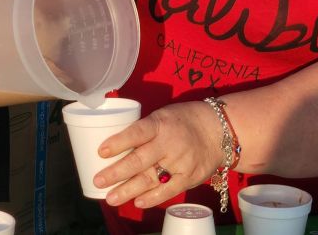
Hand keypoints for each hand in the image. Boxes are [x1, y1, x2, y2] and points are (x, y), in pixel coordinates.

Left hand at [92, 102, 223, 208]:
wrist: (219, 130)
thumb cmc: (182, 120)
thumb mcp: (162, 116)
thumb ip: (144, 130)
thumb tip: (115, 144)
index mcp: (159, 124)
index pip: (136, 133)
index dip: (118, 142)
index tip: (101, 152)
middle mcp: (169, 144)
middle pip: (140, 160)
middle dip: (117, 172)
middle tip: (98, 181)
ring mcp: (180, 162)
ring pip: (151, 178)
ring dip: (129, 190)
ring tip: (111, 198)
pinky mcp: (189, 177)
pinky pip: (169, 190)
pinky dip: (152, 198)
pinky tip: (137, 202)